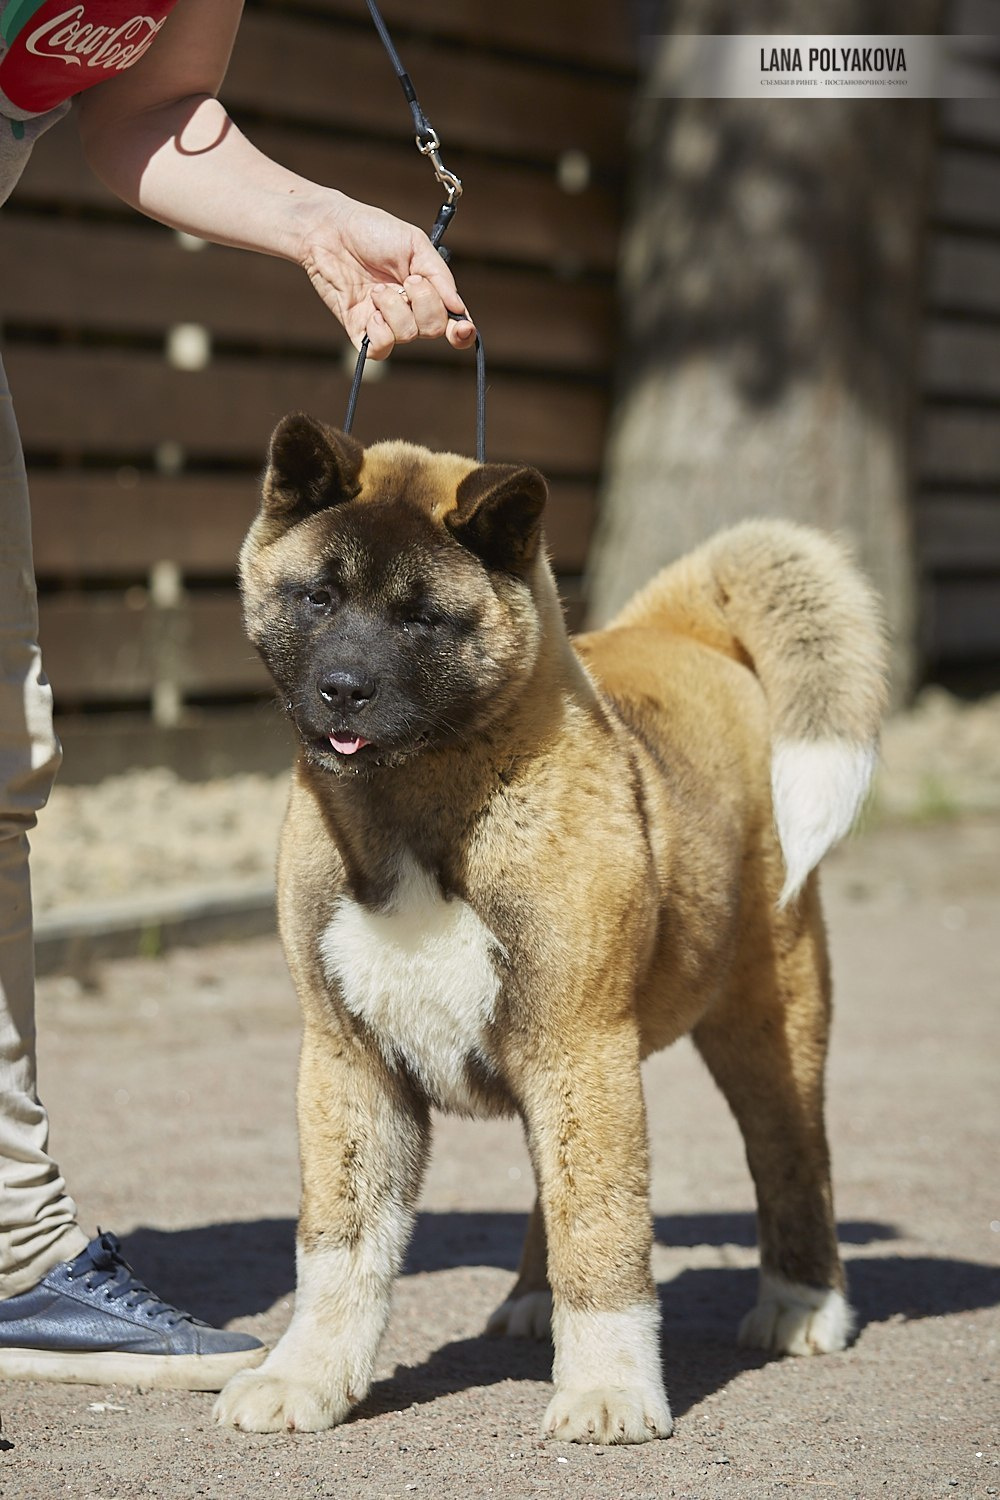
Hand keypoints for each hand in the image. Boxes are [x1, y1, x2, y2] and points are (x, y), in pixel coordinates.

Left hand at [299, 194, 475, 358]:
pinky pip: (381, 349)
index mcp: (427, 292)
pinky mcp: (361, 331)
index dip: (462, 332)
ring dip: (395, 308)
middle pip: (433, 329)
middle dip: (424, 303)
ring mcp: (385, 323)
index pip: (452, 323)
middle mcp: (409, 312)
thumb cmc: (373, 231)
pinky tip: (371, 308)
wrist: (331, 231)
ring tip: (378, 288)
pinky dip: (379, 331)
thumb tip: (458, 308)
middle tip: (407, 280)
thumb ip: (439, 275)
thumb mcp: (415, 244)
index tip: (462, 327)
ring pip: (407, 335)